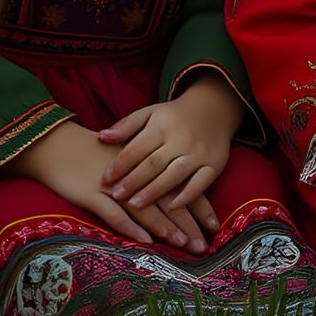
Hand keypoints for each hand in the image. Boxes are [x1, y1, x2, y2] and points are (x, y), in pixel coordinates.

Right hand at [8, 120, 198, 250]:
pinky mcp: (94, 194)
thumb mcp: (128, 159)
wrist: (59, 145)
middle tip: (205, 245)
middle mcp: (137, 175)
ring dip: (166, 228)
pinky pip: (115, 214)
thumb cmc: (95, 155)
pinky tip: (145, 240)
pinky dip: (130, 227)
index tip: (215, 226)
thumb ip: (149, 174)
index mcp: (148, 165)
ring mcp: (116, 186)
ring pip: (146, 209)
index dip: (198, 206)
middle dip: (188, 224)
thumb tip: (173, 195)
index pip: (180, 186)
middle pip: (168, 201)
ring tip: (184, 244)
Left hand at [97, 76, 244, 251]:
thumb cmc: (174, 115)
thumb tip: (101, 137)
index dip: (120, 164)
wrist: (214, 107)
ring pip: (174, 175)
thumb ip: (126, 126)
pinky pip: (201, 183)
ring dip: (154, 191)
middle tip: (116, 196)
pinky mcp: (214, 164)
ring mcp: (199, 153)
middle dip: (133, 181)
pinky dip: (187, 196)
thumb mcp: (150, 112)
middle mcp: (181, 139)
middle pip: (154, 164)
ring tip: (135, 206)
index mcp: (162, 125)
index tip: (105, 179)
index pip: (137, 148)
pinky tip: (171, 208)